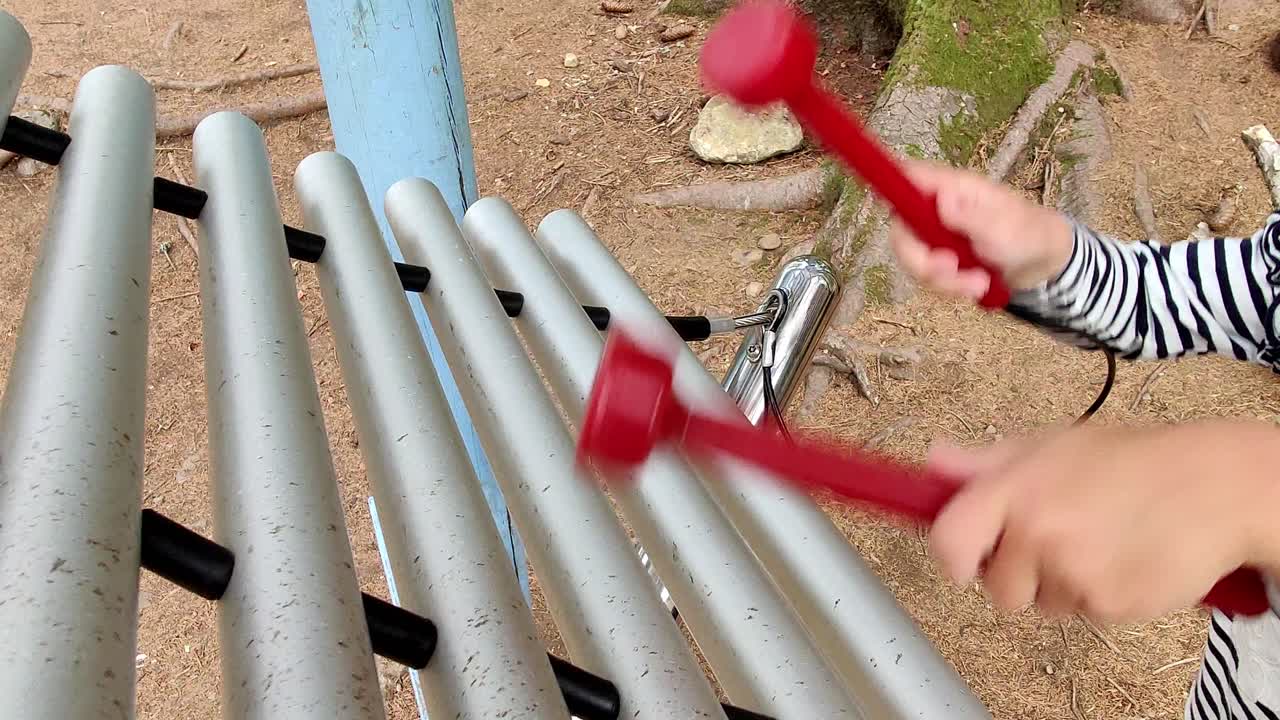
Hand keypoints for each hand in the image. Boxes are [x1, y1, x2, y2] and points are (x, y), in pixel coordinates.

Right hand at [888, 160, 1075, 300]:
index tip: (886, 205)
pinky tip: (976, 286)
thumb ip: (971, 217)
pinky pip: (928, 279)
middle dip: (922, 261)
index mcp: (952, 188)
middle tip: (951, 270)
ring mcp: (936, 236)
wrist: (1043, 264)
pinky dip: (950, 289)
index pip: (909, 177)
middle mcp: (936, 210)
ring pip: (914, 262)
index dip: (890, 185)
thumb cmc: (1028, 234)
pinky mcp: (939, 260)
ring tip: (979, 284)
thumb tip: (942, 200)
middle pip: (901, 232)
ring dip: (944, 282)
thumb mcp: (1004, 228)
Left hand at [926, 420, 1279, 623]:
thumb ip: (986, 462)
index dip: (952, 556)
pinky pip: (1084, 615)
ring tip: (1098, 543)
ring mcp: (1073, 572)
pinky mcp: (1109, 604)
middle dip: (1019, 573)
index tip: (964, 559)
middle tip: (1055, 539)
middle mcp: (1038, 532)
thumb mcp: (1052, 445)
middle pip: (997, 587)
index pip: (949, 539)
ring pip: (1041, 604)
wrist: (1212, 487)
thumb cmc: (1130, 461)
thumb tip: (935, 461)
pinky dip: (1099, 596)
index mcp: (1015, 488)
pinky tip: (1123, 559)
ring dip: (1061, 585)